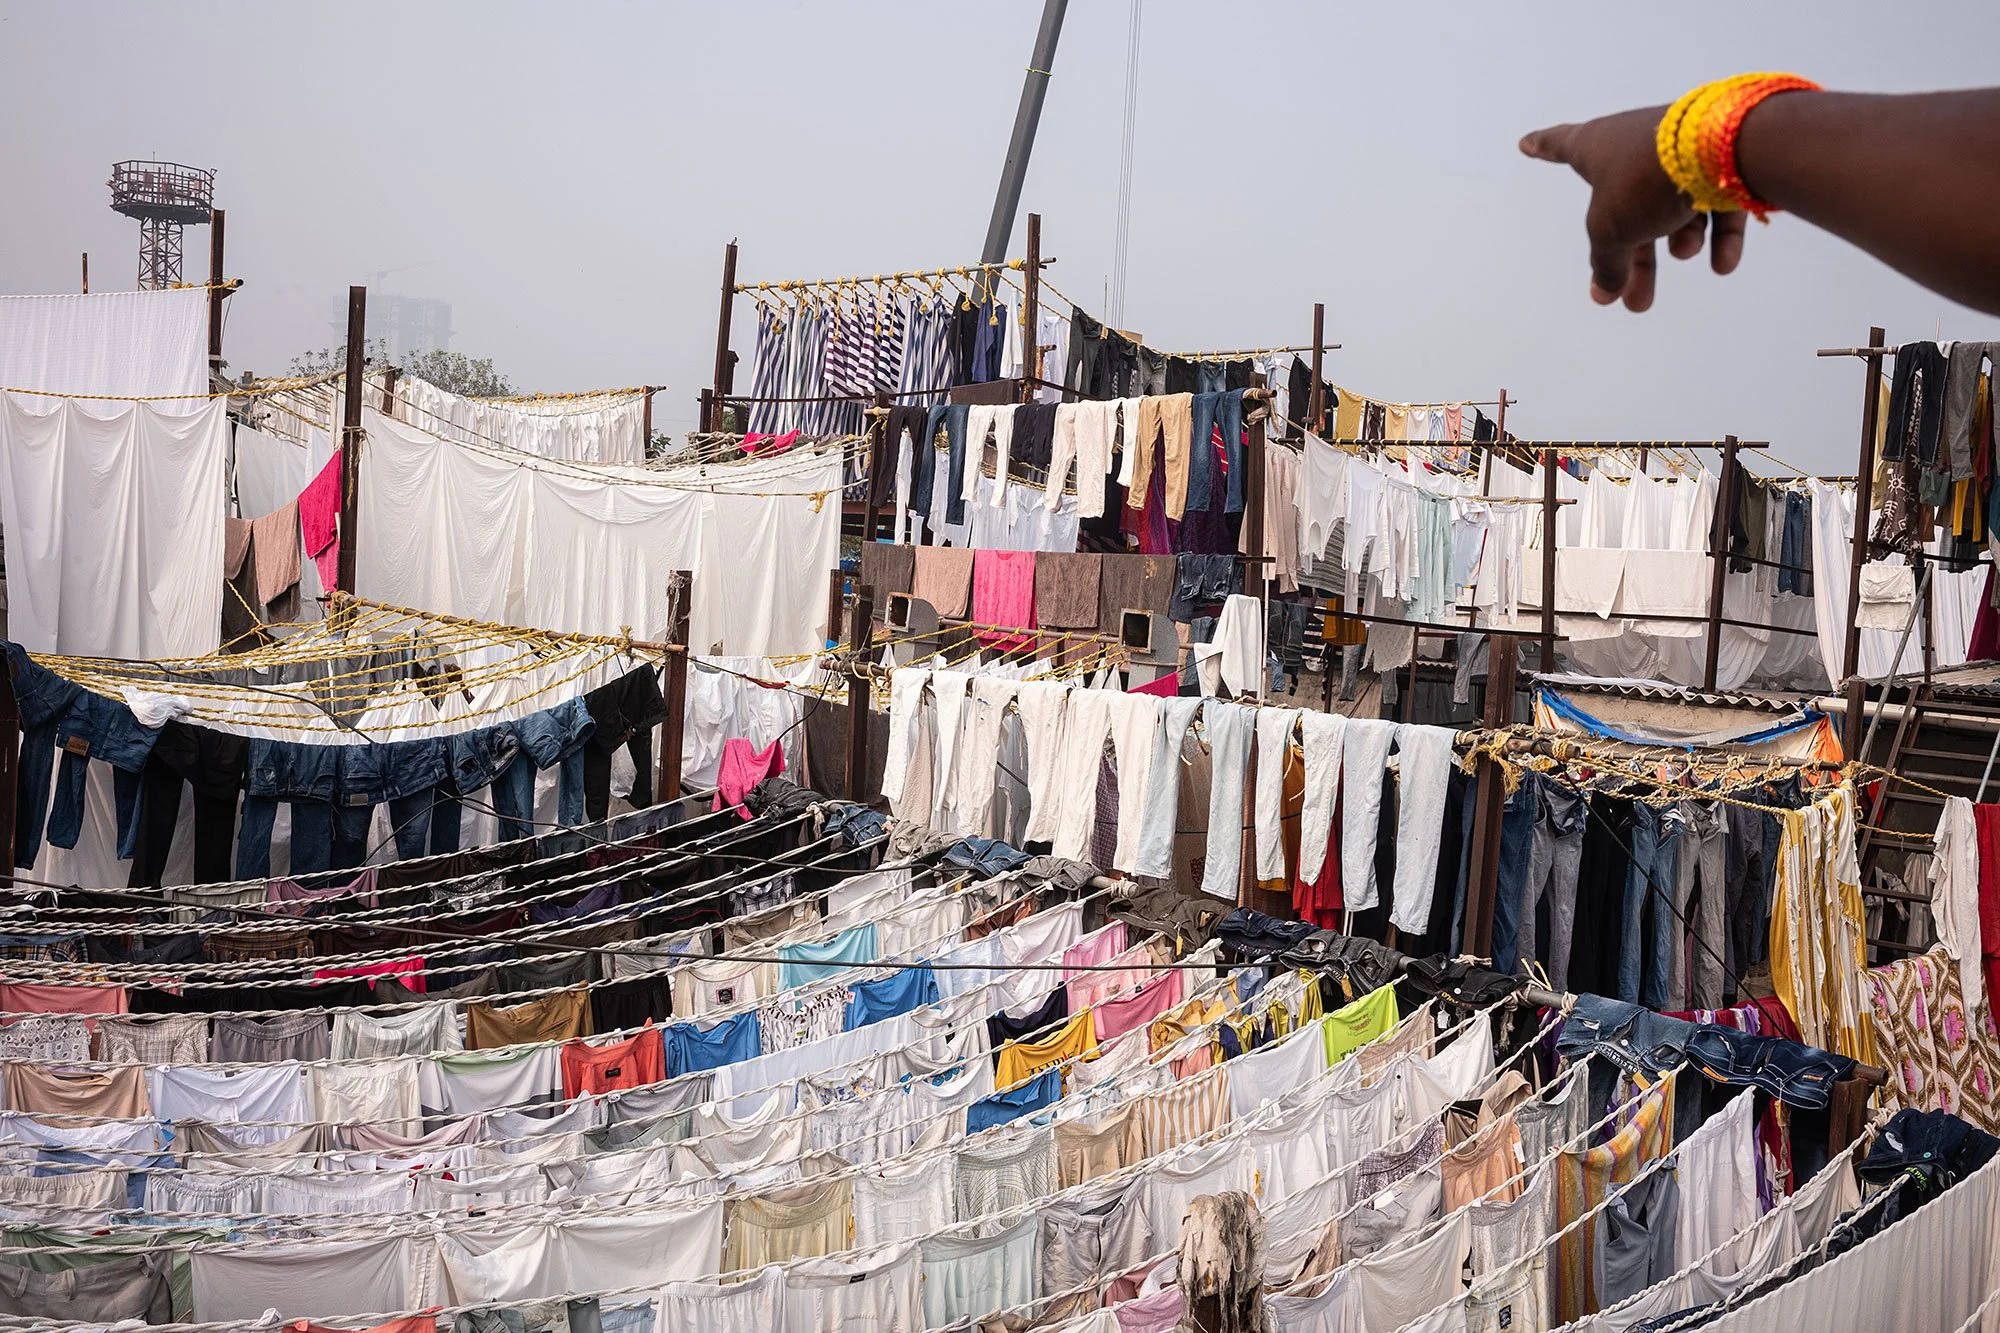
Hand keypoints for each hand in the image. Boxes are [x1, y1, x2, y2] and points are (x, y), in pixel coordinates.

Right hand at [1520, 107, 1749, 311]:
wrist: (1722, 146)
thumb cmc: (1645, 177)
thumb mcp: (1610, 230)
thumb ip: (1606, 264)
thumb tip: (1605, 292)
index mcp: (1598, 147)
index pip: (1559, 146)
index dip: (1542, 146)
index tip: (1526, 142)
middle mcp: (1637, 145)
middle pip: (1628, 207)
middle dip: (1633, 258)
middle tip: (1635, 303)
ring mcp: (1681, 151)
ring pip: (1674, 208)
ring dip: (1679, 242)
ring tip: (1684, 255)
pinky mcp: (1722, 160)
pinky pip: (1717, 204)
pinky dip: (1718, 236)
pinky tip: (1721, 264)